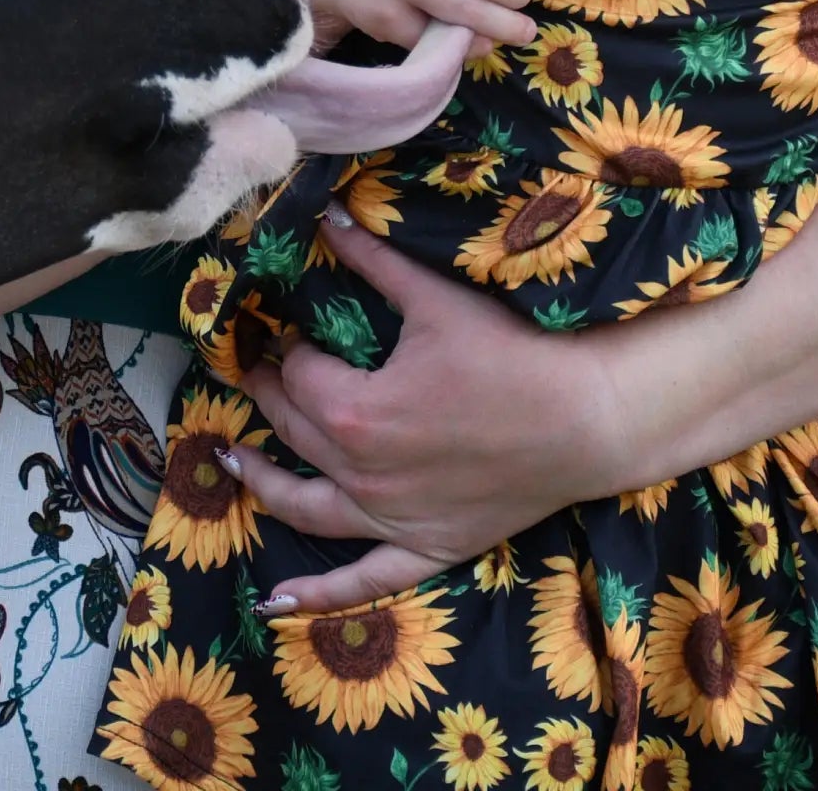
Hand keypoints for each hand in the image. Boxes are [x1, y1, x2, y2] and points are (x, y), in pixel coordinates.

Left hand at [229, 212, 629, 612]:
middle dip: (269, 394)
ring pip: (306, 505)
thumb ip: (371, 259)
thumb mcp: (432, 298)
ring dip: (263, 479)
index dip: (290, 348)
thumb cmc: (509, 354)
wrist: (586, 419)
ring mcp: (391, 519)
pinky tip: (276, 603)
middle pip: (294, 429)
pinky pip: (363, 580)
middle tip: (256, 368)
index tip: (290, 328)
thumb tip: (326, 213)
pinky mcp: (425, 547)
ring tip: (231, 456)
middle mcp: (361, 473)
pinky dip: (317, 593)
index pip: (297, 375)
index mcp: (356, 412)